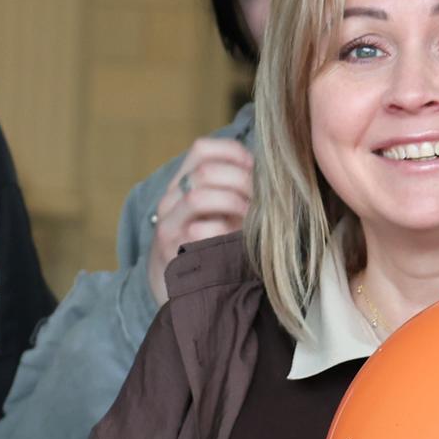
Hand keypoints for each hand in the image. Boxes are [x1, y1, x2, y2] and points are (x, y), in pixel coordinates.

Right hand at [147, 137, 253, 303]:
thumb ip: (236, 190)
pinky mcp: (171, 250)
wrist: (178, 289)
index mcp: (182, 184)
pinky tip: (238, 240)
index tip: (256, 170)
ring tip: (251, 218)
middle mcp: (170, 200)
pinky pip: (198, 232)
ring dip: (234, 204)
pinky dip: (224, 232)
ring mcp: (168, 225)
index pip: (201, 149)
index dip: (234, 154)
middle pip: (205, 171)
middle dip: (242, 182)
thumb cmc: (209, 247)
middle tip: (261, 200)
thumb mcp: (221, 213)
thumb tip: (269, 171)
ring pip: (198, 197)